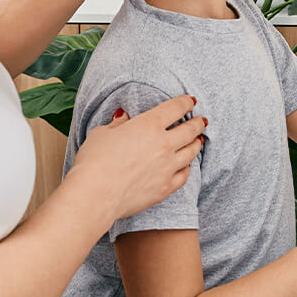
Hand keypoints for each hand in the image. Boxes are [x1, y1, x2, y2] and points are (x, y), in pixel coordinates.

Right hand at [70, 95, 205, 219]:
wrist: (95, 195)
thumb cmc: (93, 163)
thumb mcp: (102, 134)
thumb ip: (118, 124)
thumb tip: (124, 118)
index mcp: (148, 125)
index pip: (175, 108)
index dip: (185, 102)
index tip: (190, 101)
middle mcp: (163, 144)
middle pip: (190, 129)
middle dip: (198, 122)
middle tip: (202, 120)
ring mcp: (167, 167)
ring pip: (191, 152)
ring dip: (197, 143)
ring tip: (199, 140)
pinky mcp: (165, 187)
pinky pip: (184, 175)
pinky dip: (188, 167)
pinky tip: (186, 166)